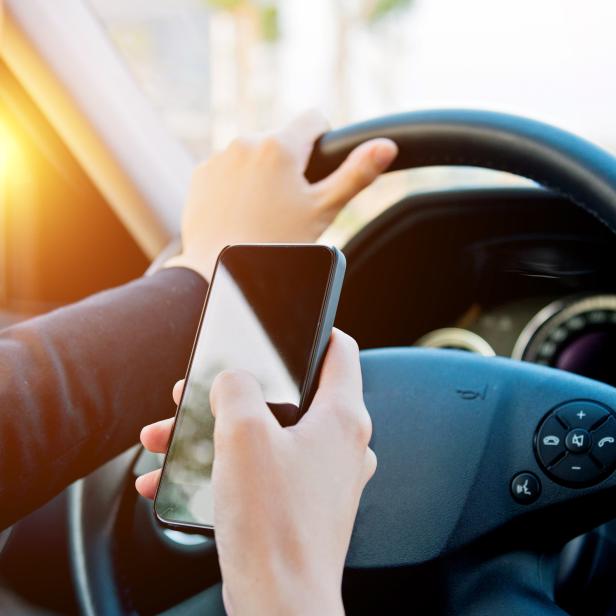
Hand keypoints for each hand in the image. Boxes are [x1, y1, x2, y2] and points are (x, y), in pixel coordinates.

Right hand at [137, 330, 375, 615]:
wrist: (278, 605)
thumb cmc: (271, 522)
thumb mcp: (242, 434)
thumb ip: (236, 388)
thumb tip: (233, 381)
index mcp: (342, 418)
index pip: (340, 352)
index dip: (314, 333)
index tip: (286, 330)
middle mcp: (341, 445)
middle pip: (289, 396)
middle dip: (233, 393)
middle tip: (195, 394)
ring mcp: (323, 477)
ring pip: (267, 435)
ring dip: (216, 432)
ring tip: (166, 438)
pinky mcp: (302, 504)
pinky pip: (261, 471)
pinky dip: (224, 467)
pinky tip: (173, 478)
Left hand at [165, 110, 396, 279]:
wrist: (221, 270)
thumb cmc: (276, 244)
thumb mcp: (323, 210)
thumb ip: (356, 174)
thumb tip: (387, 146)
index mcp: (280, 146)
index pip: (314, 119)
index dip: (323, 142)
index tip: (318, 170)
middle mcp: (245, 142)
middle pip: (281, 139)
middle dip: (289, 163)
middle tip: (289, 204)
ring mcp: (219, 158)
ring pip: (253, 155)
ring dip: (261, 173)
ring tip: (262, 213)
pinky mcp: (200, 175)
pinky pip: (226, 169)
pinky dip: (235, 184)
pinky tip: (239, 214)